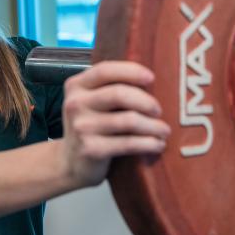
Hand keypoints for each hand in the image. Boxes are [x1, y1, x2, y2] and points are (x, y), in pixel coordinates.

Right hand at [59, 61, 169, 187]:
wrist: (70, 163)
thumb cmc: (91, 127)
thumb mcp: (92, 102)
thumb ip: (110, 88)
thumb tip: (151, 81)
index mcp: (76, 86)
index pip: (105, 70)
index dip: (131, 71)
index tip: (151, 78)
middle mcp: (75, 104)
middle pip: (119, 94)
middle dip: (146, 101)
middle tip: (159, 110)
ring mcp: (82, 127)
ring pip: (127, 121)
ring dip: (153, 126)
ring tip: (164, 131)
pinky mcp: (91, 149)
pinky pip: (128, 143)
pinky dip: (148, 143)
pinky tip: (158, 145)